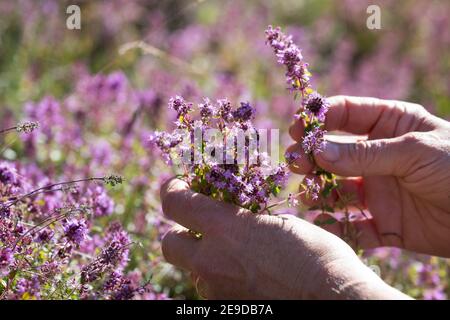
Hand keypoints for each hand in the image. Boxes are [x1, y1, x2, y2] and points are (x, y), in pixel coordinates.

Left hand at [160, 178, 407, 298]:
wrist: (335, 299)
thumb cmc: (317, 255)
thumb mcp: (280, 224)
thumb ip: (246, 221)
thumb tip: (235, 220)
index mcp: (226, 227)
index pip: (175, 202)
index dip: (172, 190)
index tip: (179, 186)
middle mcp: (212, 261)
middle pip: (169, 243)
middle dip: (180, 231)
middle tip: (200, 226)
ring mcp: (217, 290)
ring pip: (192, 270)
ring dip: (205, 258)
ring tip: (235, 255)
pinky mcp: (226, 309)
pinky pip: (211, 290)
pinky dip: (221, 279)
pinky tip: (246, 275)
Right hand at [288, 96, 449, 256]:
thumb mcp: (414, 151)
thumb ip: (364, 154)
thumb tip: (318, 151)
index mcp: (389, 126)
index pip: (346, 114)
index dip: (319, 118)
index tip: (298, 127)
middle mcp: (379, 156)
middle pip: (334, 152)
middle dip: (311, 155)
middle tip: (294, 161)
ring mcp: (379, 190)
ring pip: (337, 188)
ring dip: (317, 189)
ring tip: (303, 191)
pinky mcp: (384, 223)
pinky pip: (353, 225)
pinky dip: (336, 224)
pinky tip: (321, 220)